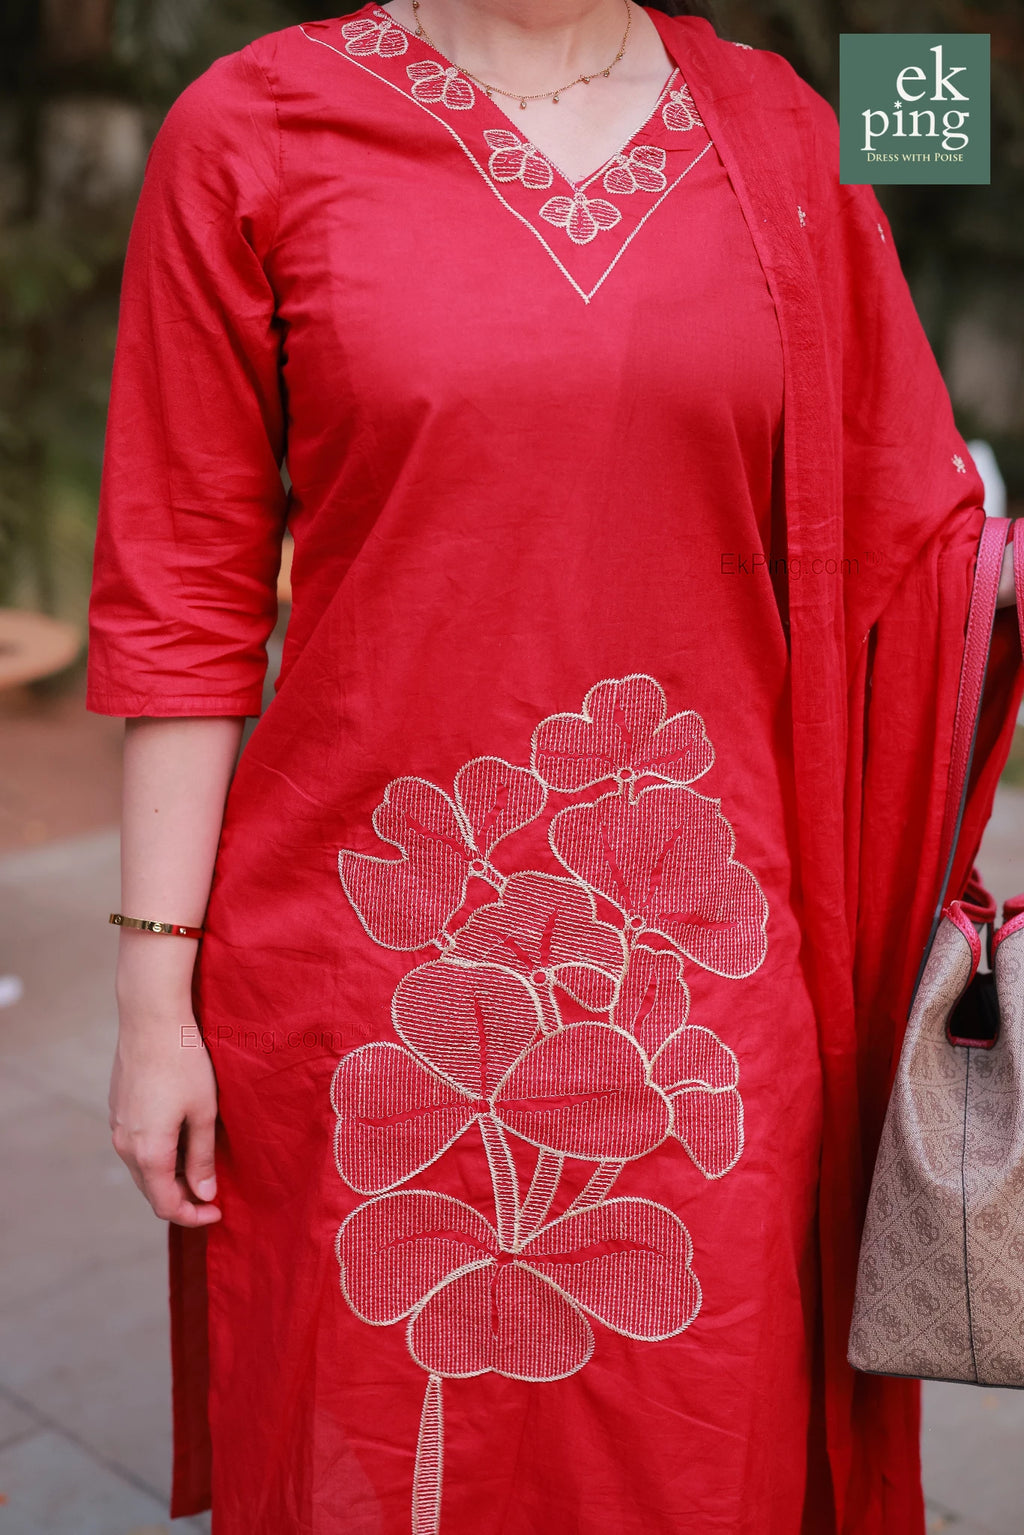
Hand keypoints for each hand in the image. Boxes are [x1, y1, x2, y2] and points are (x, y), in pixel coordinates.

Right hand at [109, 1017, 221, 1226]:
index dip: (193, 1216)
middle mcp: (125, 1145)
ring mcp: (117, 1126)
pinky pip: (137, 1144)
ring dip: (170, 1174)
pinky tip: (182, 1135)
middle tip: (214, 1190)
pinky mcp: (118, 1109)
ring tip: (202, 1161)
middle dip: (182, 1197)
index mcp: (148, 1152)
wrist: (151, 1019)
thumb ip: (202, 1158)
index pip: (166, 1205)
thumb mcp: (203, 1112)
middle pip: (152, 1190)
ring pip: (143, 1167)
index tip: (218, 1211)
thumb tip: (203, 1194)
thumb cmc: (184, 1063)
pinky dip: (158, 1153)